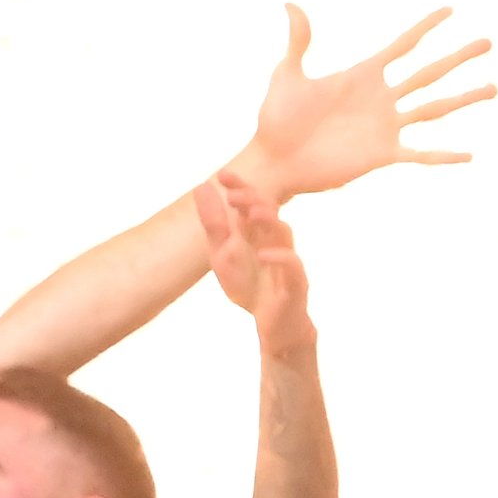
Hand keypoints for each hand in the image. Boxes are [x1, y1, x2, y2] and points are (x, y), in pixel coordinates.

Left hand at [193, 171, 313, 357]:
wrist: (272, 322)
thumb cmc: (249, 285)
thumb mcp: (223, 254)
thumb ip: (214, 224)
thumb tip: (202, 186)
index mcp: (256, 232)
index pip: (250, 203)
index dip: (239, 187)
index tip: (222, 174)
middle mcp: (273, 239)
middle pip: (268, 213)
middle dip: (253, 201)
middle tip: (234, 195)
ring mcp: (286, 258)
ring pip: (283, 234)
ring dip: (269, 222)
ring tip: (252, 213)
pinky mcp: (296, 281)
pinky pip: (292, 265)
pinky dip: (280, 258)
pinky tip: (265, 253)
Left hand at [237, 5, 494, 201]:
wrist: (271, 162)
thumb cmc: (275, 122)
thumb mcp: (287, 76)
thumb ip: (297, 42)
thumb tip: (290, 3)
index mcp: (362, 77)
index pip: (402, 46)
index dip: (425, 27)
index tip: (449, 10)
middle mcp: (380, 100)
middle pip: (429, 73)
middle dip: (459, 58)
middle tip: (489, 42)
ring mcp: (384, 127)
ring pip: (434, 109)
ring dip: (465, 98)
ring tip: (494, 88)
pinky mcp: (381, 155)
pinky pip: (420, 154)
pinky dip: (444, 155)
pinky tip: (469, 155)